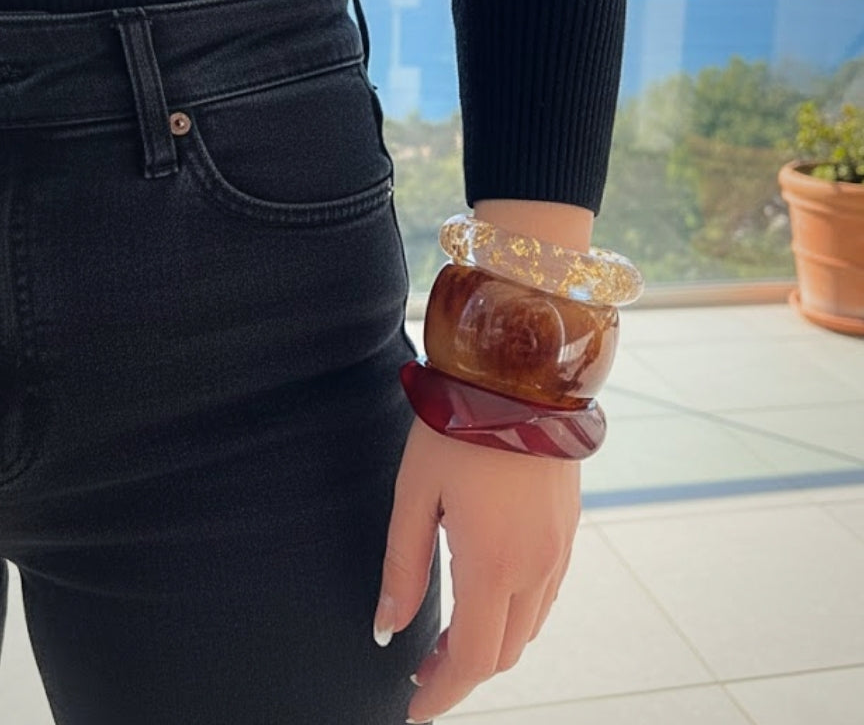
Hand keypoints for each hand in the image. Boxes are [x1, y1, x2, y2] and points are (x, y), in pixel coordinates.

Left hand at [374, 416, 581, 721]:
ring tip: (450, 633)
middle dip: (463, 670)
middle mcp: (536, 566)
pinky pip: (546, 593)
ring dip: (492, 642)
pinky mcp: (569, 529)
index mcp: (492, 563)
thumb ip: (403, 567)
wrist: (521, 376)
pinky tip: (487, 592)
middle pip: (505, 652)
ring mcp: (559, 548)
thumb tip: (388, 630)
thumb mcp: (414, 495)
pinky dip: (515, 612)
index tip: (413, 708)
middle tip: (423, 666)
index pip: (474, 660)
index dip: (443, 694)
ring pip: (530, 626)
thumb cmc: (458, 428)